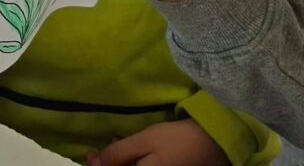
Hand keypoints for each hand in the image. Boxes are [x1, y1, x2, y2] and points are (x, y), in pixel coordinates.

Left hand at [90, 119, 229, 165]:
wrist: (212, 142)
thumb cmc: (176, 140)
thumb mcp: (144, 142)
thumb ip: (119, 154)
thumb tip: (98, 163)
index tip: (90, 155)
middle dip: (109, 165)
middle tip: (98, 152)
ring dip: (121, 164)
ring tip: (115, 149)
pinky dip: (134, 164)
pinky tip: (131, 154)